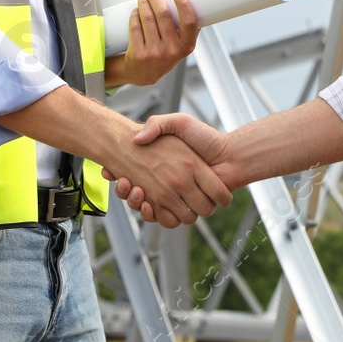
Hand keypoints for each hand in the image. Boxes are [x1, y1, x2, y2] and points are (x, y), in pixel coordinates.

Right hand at [105, 113, 241, 223]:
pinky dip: (151, 214)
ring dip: (136, 203)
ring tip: (134, 190)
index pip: (132, 176)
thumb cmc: (206, 137)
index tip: (112, 172)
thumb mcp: (179, 123)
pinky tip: (145, 203)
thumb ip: (158, 125)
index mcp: (163, 166)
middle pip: (136, 195)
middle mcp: (168, 183)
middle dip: (127, 193)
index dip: (121, 179)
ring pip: (146, 208)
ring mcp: (175, 197)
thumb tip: (136, 138)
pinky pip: (162, 218)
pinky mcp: (183, 208)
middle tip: (123, 182)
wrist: (230, 155)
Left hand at [113, 0, 200, 86]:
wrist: (143, 74)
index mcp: (185, 46)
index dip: (183, 4)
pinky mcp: (138, 54)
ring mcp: (154, 53)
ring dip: (143, 4)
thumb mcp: (180, 47)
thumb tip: (193, 4)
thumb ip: (187, 30)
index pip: (189, 22)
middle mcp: (171, 50)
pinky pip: (135, 27)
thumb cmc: (163, 55)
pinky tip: (136, 12)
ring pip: (147, 18)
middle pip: (163, 15)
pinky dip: (134, 15)